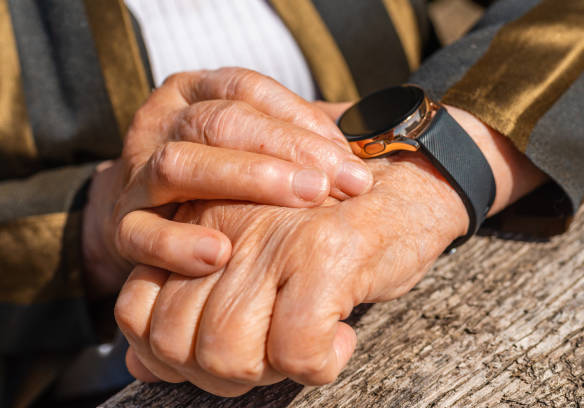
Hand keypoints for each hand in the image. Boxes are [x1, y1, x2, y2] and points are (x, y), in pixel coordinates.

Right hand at [82, 68, 372, 297]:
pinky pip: (140, 233)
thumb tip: (374, 137)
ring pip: (178, 164)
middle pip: (217, 122)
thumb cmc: (229, 176)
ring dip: (244, 182)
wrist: (158, 213)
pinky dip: (177, 242)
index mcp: (195, 93)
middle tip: (337, 183)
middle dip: (284, 150)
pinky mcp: (121, 226)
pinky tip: (219, 254)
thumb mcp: (264, 144)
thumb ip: (307, 137)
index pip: (246, 91)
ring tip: (303, 203)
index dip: (299, 120)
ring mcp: (136, 173)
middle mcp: (161, 123)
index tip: (349, 158)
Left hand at [115, 105, 547, 395]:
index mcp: (197, 221)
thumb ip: (192, 307)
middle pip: (176, 340)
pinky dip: (319, 364)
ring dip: (267, 372)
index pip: (136, 310)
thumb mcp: (251, 262)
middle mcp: (221, 222)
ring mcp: (271, 236)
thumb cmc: (329, 230)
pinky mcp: (325, 252)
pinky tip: (340, 339)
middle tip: (271, 356)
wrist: (409, 182)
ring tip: (304, 347)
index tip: (220, 354)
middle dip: (219, 373)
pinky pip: (295, 348)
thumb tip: (139, 363)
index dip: (168, 354)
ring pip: (226, 352)